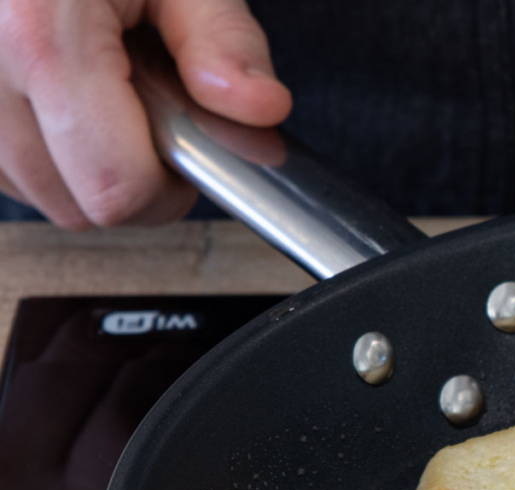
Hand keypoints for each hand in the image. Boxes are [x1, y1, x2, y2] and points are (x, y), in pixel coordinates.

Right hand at [0, 0, 290, 227]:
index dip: (165, 190)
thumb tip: (257, 107)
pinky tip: (57, 92)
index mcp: (37, 32)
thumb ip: (223, 41)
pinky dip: (35, 144)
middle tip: (148, 114)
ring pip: (29, 190)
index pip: (113, 187)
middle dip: (124, 179)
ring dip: (75, 162)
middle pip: (70, 203)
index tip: (185, 155)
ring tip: (97, 86)